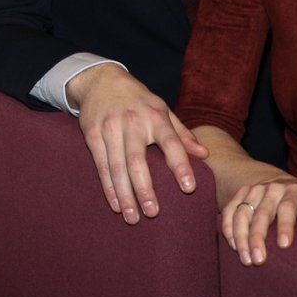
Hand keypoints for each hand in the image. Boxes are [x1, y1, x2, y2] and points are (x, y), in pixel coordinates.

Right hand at [69, 64, 209, 223]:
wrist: (101, 80)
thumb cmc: (138, 99)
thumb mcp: (162, 109)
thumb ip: (182, 134)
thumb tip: (204, 155)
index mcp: (155, 117)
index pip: (171, 143)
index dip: (180, 165)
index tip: (189, 187)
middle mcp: (132, 123)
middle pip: (138, 161)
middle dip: (145, 189)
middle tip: (153, 213)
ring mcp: (110, 129)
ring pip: (117, 167)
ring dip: (125, 195)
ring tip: (133, 217)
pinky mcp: (92, 135)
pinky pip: (101, 165)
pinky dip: (108, 187)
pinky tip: (115, 204)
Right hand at [222, 174, 296, 264]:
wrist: (281, 183)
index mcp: (296, 191)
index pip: (289, 207)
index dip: (286, 225)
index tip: (284, 245)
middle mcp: (273, 188)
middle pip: (262, 212)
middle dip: (258, 237)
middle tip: (258, 260)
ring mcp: (254, 190)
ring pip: (242, 212)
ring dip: (241, 236)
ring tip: (245, 258)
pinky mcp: (240, 194)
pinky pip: (229, 211)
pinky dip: (228, 228)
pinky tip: (232, 246)